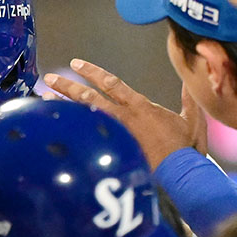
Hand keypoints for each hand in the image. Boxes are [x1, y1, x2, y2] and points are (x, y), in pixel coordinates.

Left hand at [44, 61, 207, 167]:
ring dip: (63, 106)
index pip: (112, 83)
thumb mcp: (192, 121)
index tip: (76, 64)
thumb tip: (187, 83)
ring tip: (44, 98)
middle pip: (89, 96)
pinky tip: (56, 127)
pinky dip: (71, 130)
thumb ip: (187, 101)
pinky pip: (86, 137)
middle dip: (68, 86)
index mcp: (140, 106)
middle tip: (49, 78)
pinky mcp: (112, 150)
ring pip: (84, 116)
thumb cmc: (186, 148)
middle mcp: (124, 116)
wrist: (181, 173)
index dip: (93, 72)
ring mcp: (116, 134)